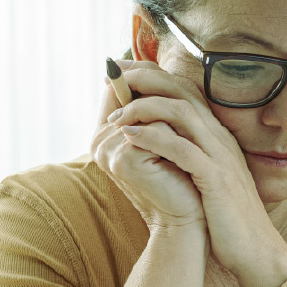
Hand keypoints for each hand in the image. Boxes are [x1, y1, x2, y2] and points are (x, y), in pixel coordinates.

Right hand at [92, 67, 204, 232]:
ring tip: (188, 141)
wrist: (187, 218)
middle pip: (131, 94)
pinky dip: (176, 136)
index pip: (119, 89)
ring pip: (147, 110)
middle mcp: (99, 141)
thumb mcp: (164, 139)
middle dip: (161, 96)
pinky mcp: (124, 159)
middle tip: (185, 114)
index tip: (169, 80)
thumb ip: (151, 109)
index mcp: (104, 134)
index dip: (144, 78)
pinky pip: (155, 128)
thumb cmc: (180, 178)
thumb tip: (147, 68)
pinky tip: (185, 154)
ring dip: (173, 120)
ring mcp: (107, 150)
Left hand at [115, 64, 286, 282]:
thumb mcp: (207, 180)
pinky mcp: (216, 179)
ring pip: (182, 112)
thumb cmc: (226, 220)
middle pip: (183, 91)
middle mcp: (220, 139)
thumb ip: (189, 158)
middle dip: (146, 78)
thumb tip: (158, 145)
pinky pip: (182, 148)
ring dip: (144, 107)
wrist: (255, 251)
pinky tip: (129, 137)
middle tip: (113, 76)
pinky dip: (153, 137)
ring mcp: (220, 157)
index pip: (185, 92)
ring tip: (116, 116)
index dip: (154, 77)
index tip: (123, 74)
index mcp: (217, 137)